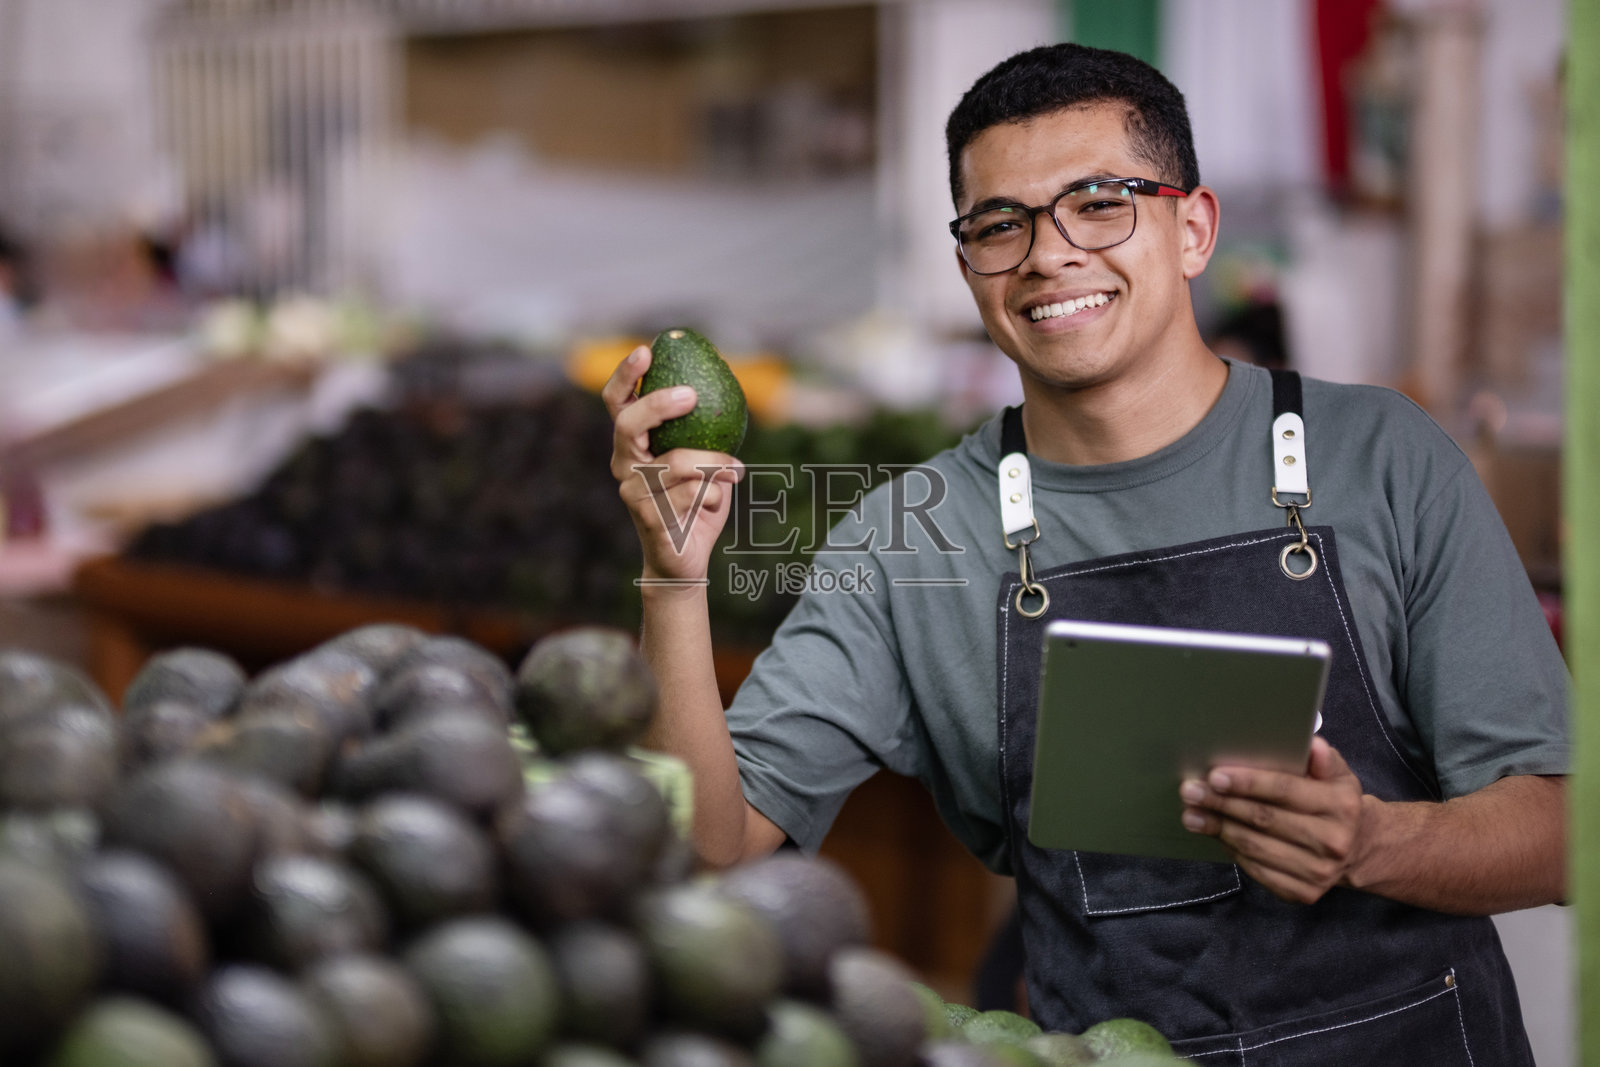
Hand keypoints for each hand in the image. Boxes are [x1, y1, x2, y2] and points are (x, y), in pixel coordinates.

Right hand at [603, 345, 742, 583]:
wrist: (685, 560)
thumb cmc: (695, 505)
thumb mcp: (703, 463)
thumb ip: (703, 434)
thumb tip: (722, 386)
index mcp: (632, 446)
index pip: (617, 403)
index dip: (626, 375)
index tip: (647, 350)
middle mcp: (623, 465)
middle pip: (629, 424)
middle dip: (658, 404)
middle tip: (692, 394)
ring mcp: (631, 492)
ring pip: (676, 462)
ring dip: (714, 465)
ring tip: (735, 472)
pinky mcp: (647, 516)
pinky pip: (690, 492)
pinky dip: (713, 495)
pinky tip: (716, 503)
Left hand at [1179, 736, 1371, 904]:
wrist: (1356, 849)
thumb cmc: (1334, 802)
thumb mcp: (1337, 774)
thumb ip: (1323, 758)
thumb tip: (1311, 744)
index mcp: (1341, 806)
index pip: (1285, 790)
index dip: (1247, 783)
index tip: (1214, 776)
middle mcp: (1333, 841)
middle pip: (1264, 819)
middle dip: (1221, 803)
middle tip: (1190, 791)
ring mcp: (1318, 872)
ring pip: (1255, 846)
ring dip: (1218, 828)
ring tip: (1192, 813)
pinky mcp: (1303, 893)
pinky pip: (1256, 869)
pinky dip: (1231, 849)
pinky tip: (1215, 834)